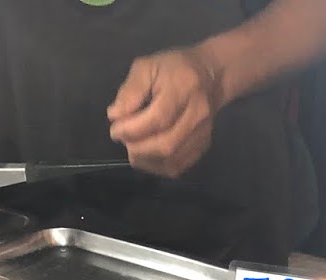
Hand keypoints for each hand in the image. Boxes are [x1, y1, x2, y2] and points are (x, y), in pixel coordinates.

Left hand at [107, 47, 225, 178]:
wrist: (210, 77)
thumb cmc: (173, 69)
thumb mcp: (147, 66)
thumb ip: (130, 90)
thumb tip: (115, 115)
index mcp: (184, 87)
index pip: (158, 118)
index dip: (132, 129)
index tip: (115, 129)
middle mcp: (198, 113)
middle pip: (166, 144)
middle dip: (137, 147)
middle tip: (123, 139)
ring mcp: (202, 133)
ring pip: (171, 161)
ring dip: (144, 159)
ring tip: (133, 147)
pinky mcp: (202, 147)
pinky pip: (177, 167)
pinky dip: (156, 166)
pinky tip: (146, 155)